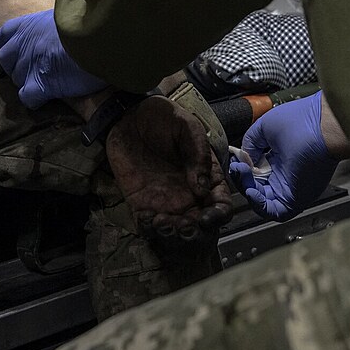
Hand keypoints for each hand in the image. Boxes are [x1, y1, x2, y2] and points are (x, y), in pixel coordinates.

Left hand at [0, 8, 108, 108]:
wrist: (101, 36)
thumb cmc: (90, 23)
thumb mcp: (64, 16)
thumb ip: (51, 25)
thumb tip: (54, 32)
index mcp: (29, 24)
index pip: (4, 36)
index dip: (3, 46)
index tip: (5, 53)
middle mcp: (24, 43)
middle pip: (7, 61)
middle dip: (17, 66)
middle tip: (35, 70)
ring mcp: (30, 64)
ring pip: (17, 79)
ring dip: (28, 82)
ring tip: (46, 83)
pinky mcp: (40, 84)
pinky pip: (27, 97)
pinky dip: (34, 99)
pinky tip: (46, 96)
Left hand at [106, 95, 232, 241]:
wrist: (128, 115)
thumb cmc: (163, 117)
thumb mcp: (187, 127)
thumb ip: (198, 154)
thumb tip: (202, 188)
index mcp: (207, 177)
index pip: (221, 204)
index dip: (218, 216)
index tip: (206, 218)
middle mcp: (189, 195)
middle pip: (200, 226)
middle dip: (194, 234)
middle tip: (183, 225)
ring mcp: (165, 201)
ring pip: (175, 231)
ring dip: (172, 235)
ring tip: (162, 222)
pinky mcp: (141, 203)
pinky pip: (147, 226)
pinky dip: (148, 230)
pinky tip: (146, 218)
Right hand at [230, 91, 338, 221]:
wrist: (323, 126)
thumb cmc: (302, 121)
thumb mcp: (265, 127)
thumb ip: (250, 143)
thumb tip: (244, 158)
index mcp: (280, 158)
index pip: (256, 172)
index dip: (243, 168)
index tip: (236, 160)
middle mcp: (285, 174)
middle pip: (257, 187)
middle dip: (242, 178)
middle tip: (238, 167)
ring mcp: (291, 188)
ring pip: (263, 201)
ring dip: (248, 190)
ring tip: (242, 174)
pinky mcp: (296, 198)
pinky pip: (274, 211)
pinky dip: (259, 205)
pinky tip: (250, 190)